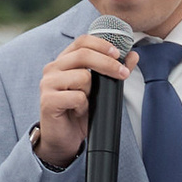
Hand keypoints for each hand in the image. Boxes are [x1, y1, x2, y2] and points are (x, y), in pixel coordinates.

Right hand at [32, 27, 135, 164]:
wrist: (63, 139)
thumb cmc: (79, 112)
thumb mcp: (100, 90)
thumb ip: (113, 70)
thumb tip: (133, 56)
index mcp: (64, 61)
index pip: (82, 41)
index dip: (102, 44)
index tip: (118, 54)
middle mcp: (53, 68)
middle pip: (83, 54)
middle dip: (108, 64)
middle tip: (123, 74)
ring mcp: (48, 84)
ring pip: (82, 77)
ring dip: (91, 92)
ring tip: (86, 102)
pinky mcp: (48, 100)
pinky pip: (77, 97)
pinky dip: (83, 106)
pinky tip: (78, 112)